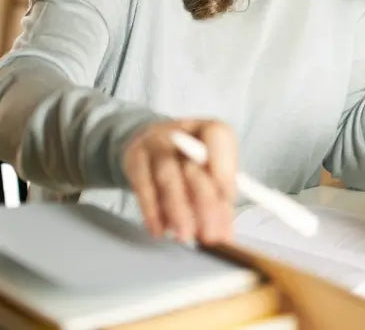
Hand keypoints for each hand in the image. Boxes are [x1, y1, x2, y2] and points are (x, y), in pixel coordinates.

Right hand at [122, 119, 237, 244]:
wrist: (151, 143)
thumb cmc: (189, 159)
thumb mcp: (210, 168)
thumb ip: (220, 196)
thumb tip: (225, 232)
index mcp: (207, 130)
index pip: (218, 138)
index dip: (224, 168)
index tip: (229, 198)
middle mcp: (180, 133)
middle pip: (192, 166)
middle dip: (204, 204)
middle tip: (210, 234)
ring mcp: (154, 144)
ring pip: (167, 177)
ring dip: (178, 210)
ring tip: (185, 236)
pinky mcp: (135, 160)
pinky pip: (143, 188)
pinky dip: (152, 212)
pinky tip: (160, 230)